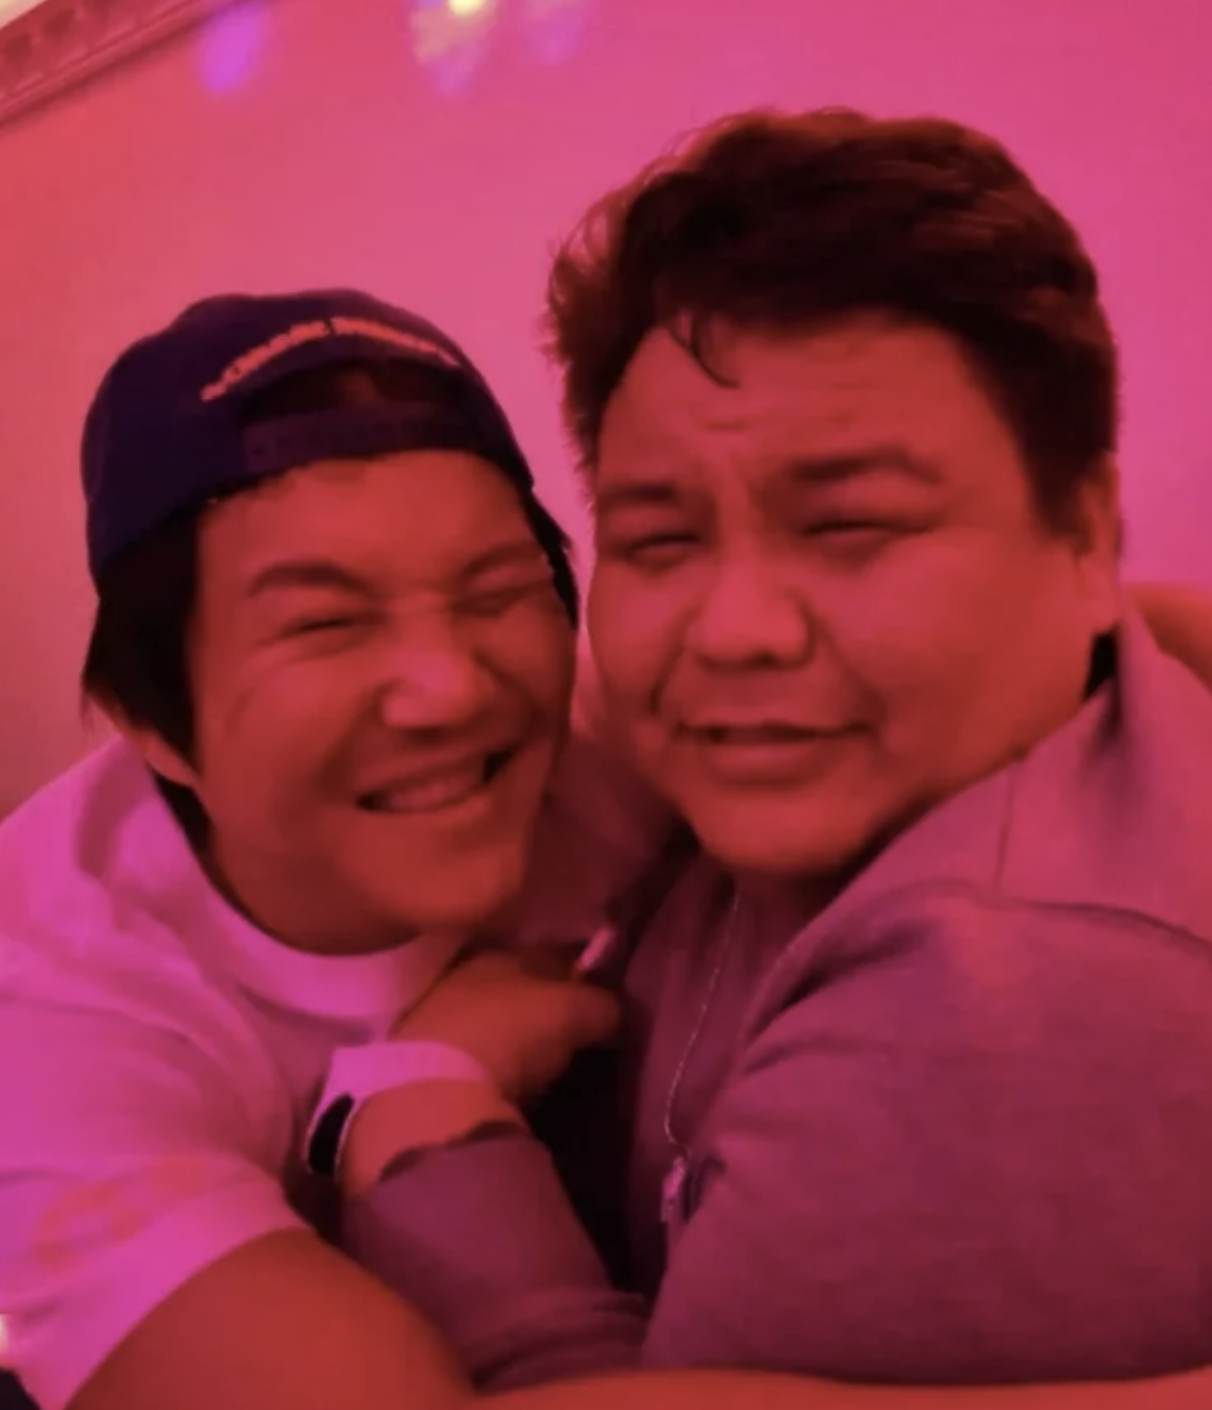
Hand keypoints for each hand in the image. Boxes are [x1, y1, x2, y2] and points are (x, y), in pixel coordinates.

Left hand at [389, 946, 621, 1104]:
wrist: (432, 1092)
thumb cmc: (512, 1034)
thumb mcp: (575, 1012)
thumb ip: (605, 1004)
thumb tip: (621, 1010)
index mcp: (505, 953)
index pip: (555, 954)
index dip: (584, 973)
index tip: (606, 997)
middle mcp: (470, 975)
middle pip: (525, 987)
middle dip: (551, 1005)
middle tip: (584, 1032)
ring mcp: (442, 1016)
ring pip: (499, 1020)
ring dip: (522, 1036)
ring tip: (551, 1063)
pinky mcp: (425, 1060)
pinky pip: (478, 1053)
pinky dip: (497, 1064)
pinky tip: (513, 1083)